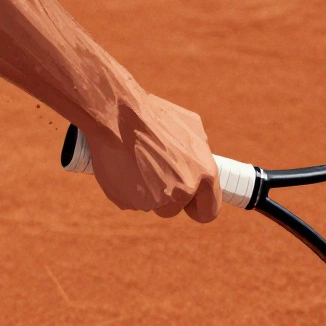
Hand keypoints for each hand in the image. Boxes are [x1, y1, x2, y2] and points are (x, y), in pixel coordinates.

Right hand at [84, 95, 221, 222]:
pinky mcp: (129, 202)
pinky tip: (123, 165)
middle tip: (153, 171)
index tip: (190, 205)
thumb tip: (200, 163)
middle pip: (175, 208)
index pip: (209, 210)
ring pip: (151, 205)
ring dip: (146, 192)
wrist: (116, 114)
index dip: (199, 208)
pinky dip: (127, 188)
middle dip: (166, 196)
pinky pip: (131, 200)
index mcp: (204, 174)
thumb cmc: (153, 116)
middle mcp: (182, 191)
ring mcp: (154, 200)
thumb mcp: (190, 126)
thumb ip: (199, 153)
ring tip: (137, 163)